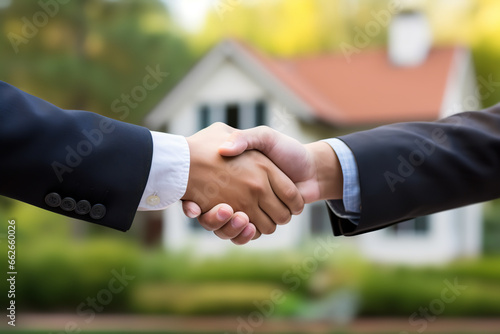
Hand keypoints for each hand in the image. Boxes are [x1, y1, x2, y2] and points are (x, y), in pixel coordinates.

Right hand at [181, 123, 304, 240]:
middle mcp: (235, 194)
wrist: (312, 169)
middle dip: (214, 219)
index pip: (201, 193)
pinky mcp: (259, 221)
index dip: (193, 201)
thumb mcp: (264, 137)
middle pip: (213, 216)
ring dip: (231, 228)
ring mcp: (247, 209)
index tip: (193, 204)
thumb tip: (224, 150)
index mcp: (231, 175)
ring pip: (227, 228)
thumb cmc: (287, 150)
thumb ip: (245, 139)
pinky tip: (249, 226)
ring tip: (239, 218)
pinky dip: (244, 235)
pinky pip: (244, 235)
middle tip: (223, 210)